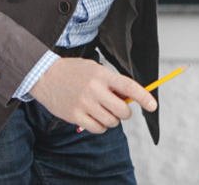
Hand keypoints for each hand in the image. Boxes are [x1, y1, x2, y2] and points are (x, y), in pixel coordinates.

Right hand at [29, 57, 156, 133]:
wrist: (45, 76)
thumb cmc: (73, 72)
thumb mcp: (95, 69)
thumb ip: (112, 82)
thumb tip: (130, 97)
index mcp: (102, 75)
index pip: (129, 87)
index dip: (144, 97)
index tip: (153, 105)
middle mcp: (95, 90)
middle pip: (122, 110)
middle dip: (125, 113)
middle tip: (119, 109)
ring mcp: (84, 104)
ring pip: (111, 122)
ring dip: (112, 120)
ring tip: (103, 111)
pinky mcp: (74, 116)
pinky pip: (97, 129)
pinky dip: (100, 127)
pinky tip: (94, 118)